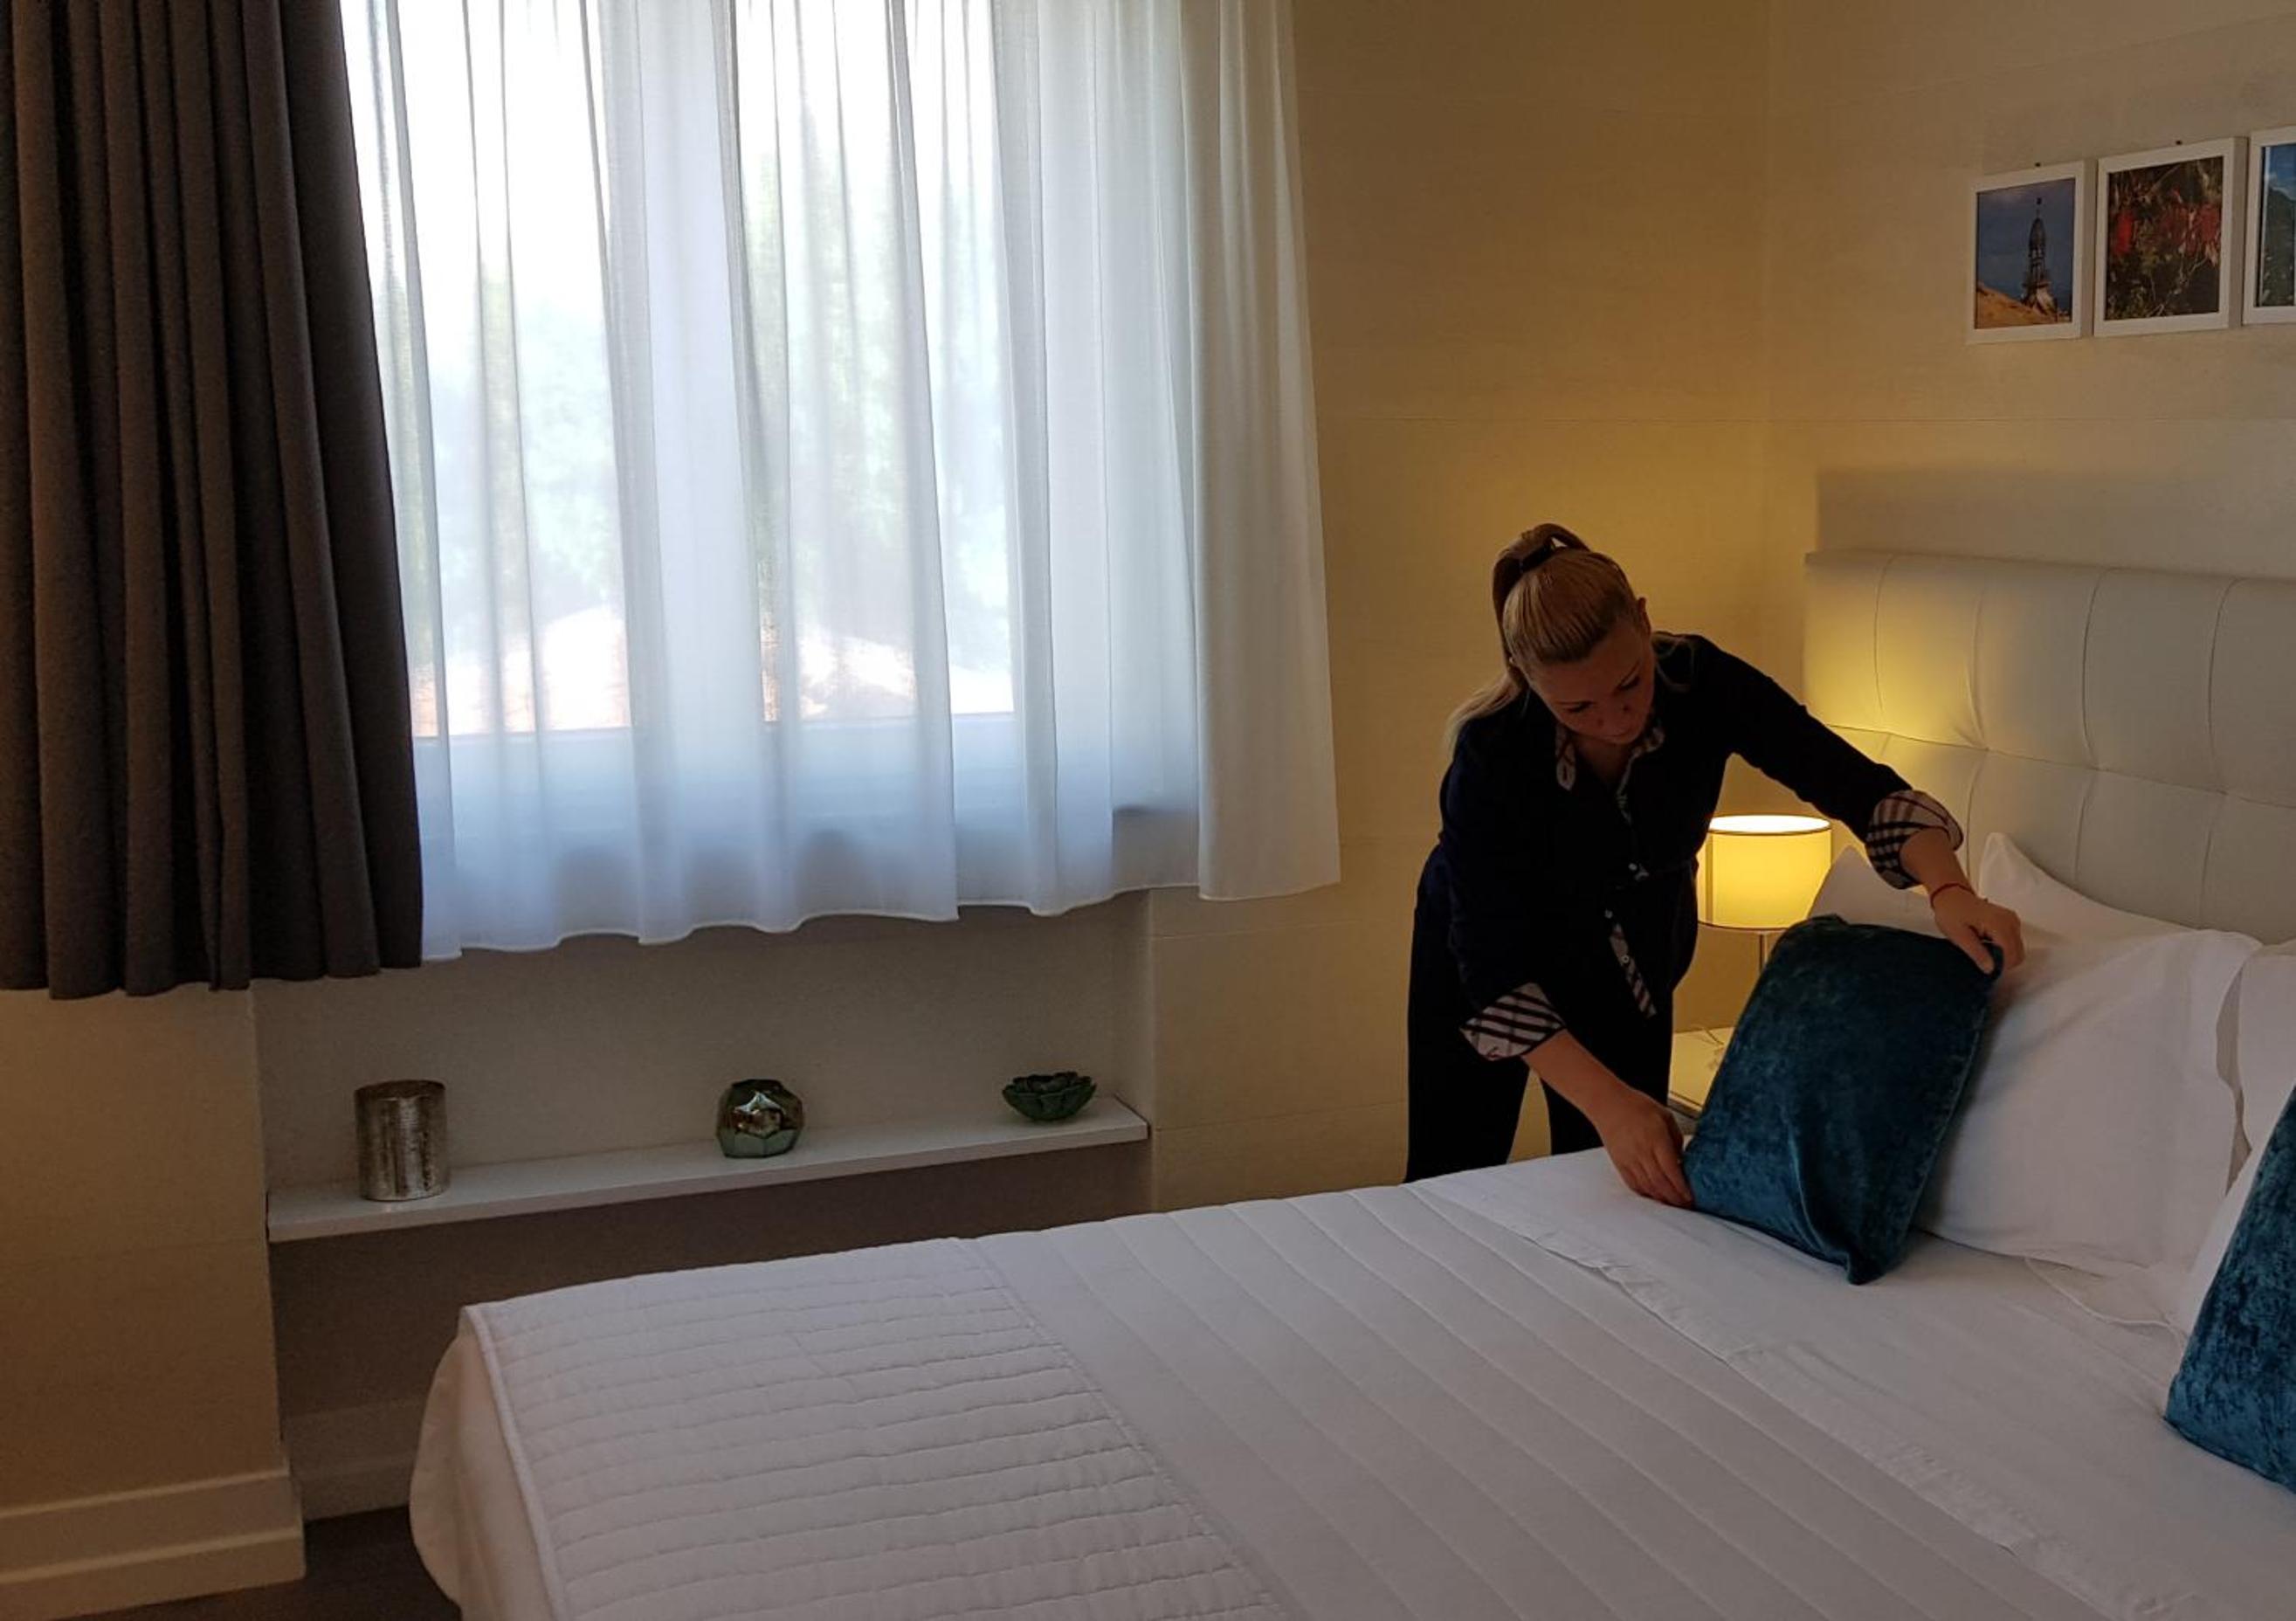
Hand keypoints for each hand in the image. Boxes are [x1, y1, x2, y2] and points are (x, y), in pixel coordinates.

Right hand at [1590, 1087, 1691, 1206]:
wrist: (1608, 1104)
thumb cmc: (1636, 1106)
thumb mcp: (1665, 1116)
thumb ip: (1676, 1139)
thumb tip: (1681, 1160)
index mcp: (1656, 1138)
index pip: (1671, 1170)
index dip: (1682, 1187)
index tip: (1691, 1197)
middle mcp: (1642, 1151)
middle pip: (1660, 1183)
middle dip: (1674, 1198)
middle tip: (1685, 1205)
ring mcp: (1629, 1159)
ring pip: (1647, 1187)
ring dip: (1662, 1199)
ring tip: (1673, 1203)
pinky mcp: (1620, 1163)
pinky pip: (1634, 1184)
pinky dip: (1646, 1193)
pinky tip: (1655, 1196)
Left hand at [1932, 886, 2024, 972]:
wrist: (1951, 896)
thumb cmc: (1951, 912)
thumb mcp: (1958, 936)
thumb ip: (1976, 953)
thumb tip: (1991, 969)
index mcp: (1999, 923)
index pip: (2010, 954)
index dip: (2000, 967)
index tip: (1986, 969)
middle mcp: (2010, 921)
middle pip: (2018, 954)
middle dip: (2003, 963)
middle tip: (1983, 963)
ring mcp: (2012, 920)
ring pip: (2017, 950)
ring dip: (2003, 957)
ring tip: (1983, 952)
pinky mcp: (2010, 921)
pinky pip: (2013, 942)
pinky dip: (2004, 949)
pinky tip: (1988, 946)